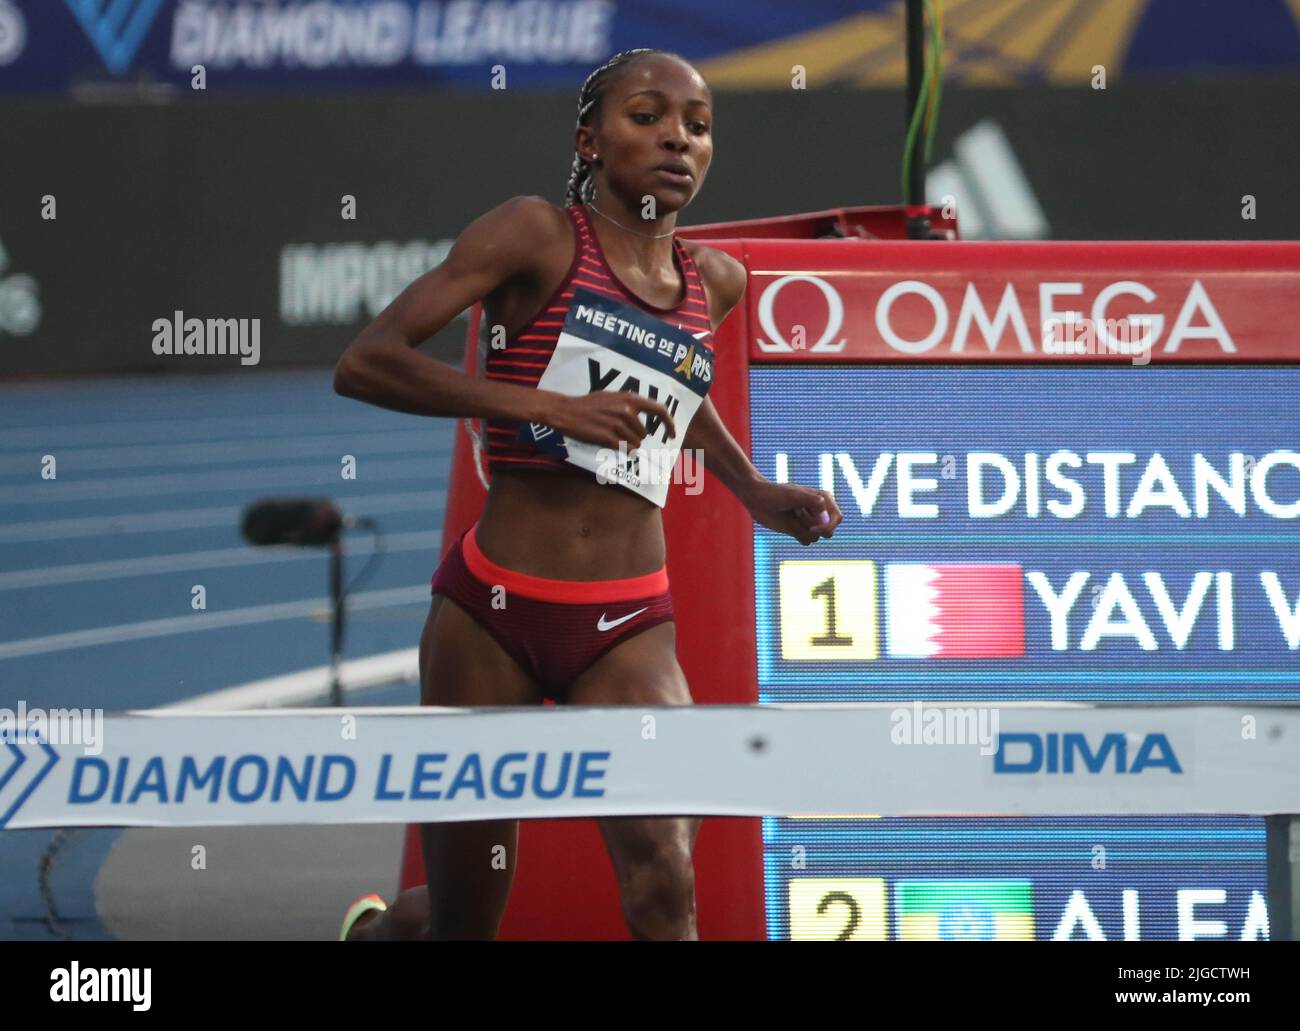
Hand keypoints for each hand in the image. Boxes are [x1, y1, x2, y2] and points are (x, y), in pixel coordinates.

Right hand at [539, 391, 676, 449]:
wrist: (566, 411)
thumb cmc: (587, 404)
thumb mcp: (611, 396)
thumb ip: (628, 403)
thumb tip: (642, 413)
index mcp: (629, 398)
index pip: (659, 410)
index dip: (669, 424)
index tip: (673, 435)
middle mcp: (626, 410)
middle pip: (643, 434)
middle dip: (634, 436)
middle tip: (618, 432)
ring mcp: (617, 424)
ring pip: (635, 443)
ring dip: (626, 444)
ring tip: (610, 435)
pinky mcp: (607, 437)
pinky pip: (624, 449)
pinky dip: (622, 450)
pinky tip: (612, 444)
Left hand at [743, 481, 842, 545]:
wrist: (757, 499)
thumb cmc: (775, 493)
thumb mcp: (794, 495)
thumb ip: (812, 500)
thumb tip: (824, 508)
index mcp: (823, 499)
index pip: (837, 518)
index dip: (828, 526)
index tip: (813, 528)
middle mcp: (819, 512)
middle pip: (829, 531)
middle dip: (816, 530)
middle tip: (798, 518)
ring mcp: (809, 522)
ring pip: (816, 537)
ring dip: (803, 530)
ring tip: (792, 516)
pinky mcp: (799, 531)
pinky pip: (807, 541)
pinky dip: (798, 536)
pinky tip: (789, 524)